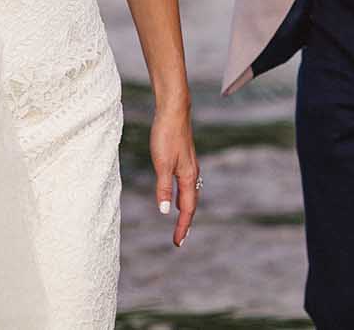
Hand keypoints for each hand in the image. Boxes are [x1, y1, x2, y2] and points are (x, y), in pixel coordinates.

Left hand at [151, 103, 198, 246]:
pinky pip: (186, 184)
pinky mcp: (184, 158)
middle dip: (186, 222)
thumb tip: (163, 211)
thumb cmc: (166, 135)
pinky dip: (182, 196)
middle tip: (180, 238)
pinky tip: (175, 195)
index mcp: (188, 177)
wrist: (173, 110)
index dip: (182, 226)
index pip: (186, 209)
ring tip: (181, 222)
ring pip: (189, 194)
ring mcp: (189, 165)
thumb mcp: (161, 163)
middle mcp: (192, 173)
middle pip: (191, 203)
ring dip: (186, 209)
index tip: (178, 242)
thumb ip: (163, 187)